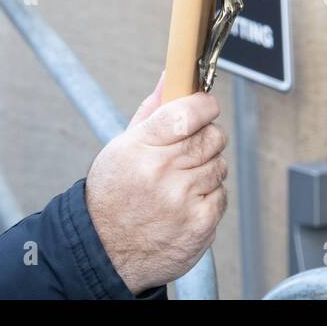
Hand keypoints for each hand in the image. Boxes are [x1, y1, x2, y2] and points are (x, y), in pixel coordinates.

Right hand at [85, 77, 228, 293]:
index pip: (188, 112)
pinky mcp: (200, 224)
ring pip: (220, 165)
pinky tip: (184, 204)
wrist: (103, 252)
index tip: (206, 107)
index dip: (204, 105)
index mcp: (141, 149)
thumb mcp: (122, 147)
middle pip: (212, 137)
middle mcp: (163, 173)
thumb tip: (173, 73)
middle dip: (205, 139)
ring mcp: (184, 200)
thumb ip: (153, 110)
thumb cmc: (113, 195)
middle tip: (187, 151)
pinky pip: (222, 195)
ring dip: (206, 170)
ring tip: (179, 182)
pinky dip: (208, 197)